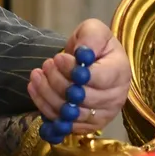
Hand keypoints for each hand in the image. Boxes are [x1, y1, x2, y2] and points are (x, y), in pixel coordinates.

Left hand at [27, 18, 130, 132]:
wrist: (89, 61)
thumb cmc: (92, 44)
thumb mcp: (94, 30)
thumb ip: (91, 37)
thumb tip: (83, 53)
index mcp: (120, 73)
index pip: (98, 78)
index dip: (73, 70)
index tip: (58, 58)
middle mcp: (115, 98)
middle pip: (82, 97)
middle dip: (57, 80)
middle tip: (46, 64)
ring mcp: (101, 114)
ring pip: (70, 112)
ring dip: (47, 93)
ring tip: (36, 74)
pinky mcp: (85, 125)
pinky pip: (63, 122)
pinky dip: (44, 106)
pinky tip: (34, 88)